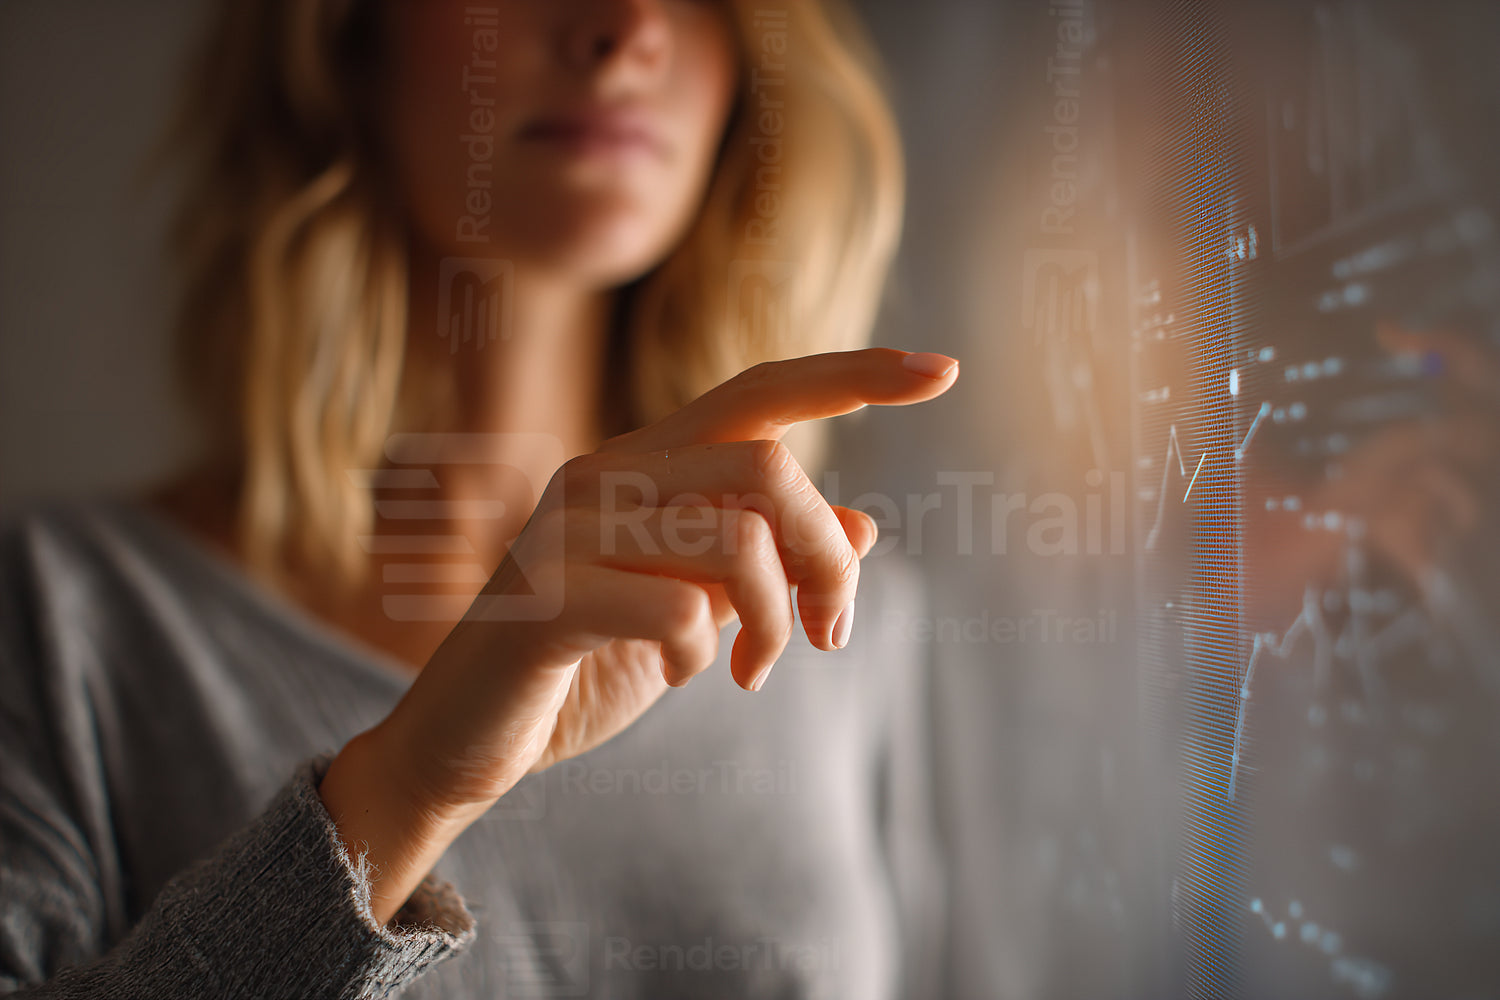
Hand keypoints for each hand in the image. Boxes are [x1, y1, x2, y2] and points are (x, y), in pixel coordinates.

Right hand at [318, 349, 957, 922]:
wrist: (464, 742)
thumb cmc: (583, 665)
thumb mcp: (694, 611)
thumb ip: (767, 562)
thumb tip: (866, 526)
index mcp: (644, 463)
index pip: (759, 392)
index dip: (851, 376)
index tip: (942, 370)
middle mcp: (606, 473)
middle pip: (769, 468)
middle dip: (826, 556)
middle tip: (831, 632)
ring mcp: (569, 529)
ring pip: (736, 539)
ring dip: (775, 620)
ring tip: (758, 669)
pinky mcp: (546, 596)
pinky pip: (677, 608)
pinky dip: (699, 653)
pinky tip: (680, 674)